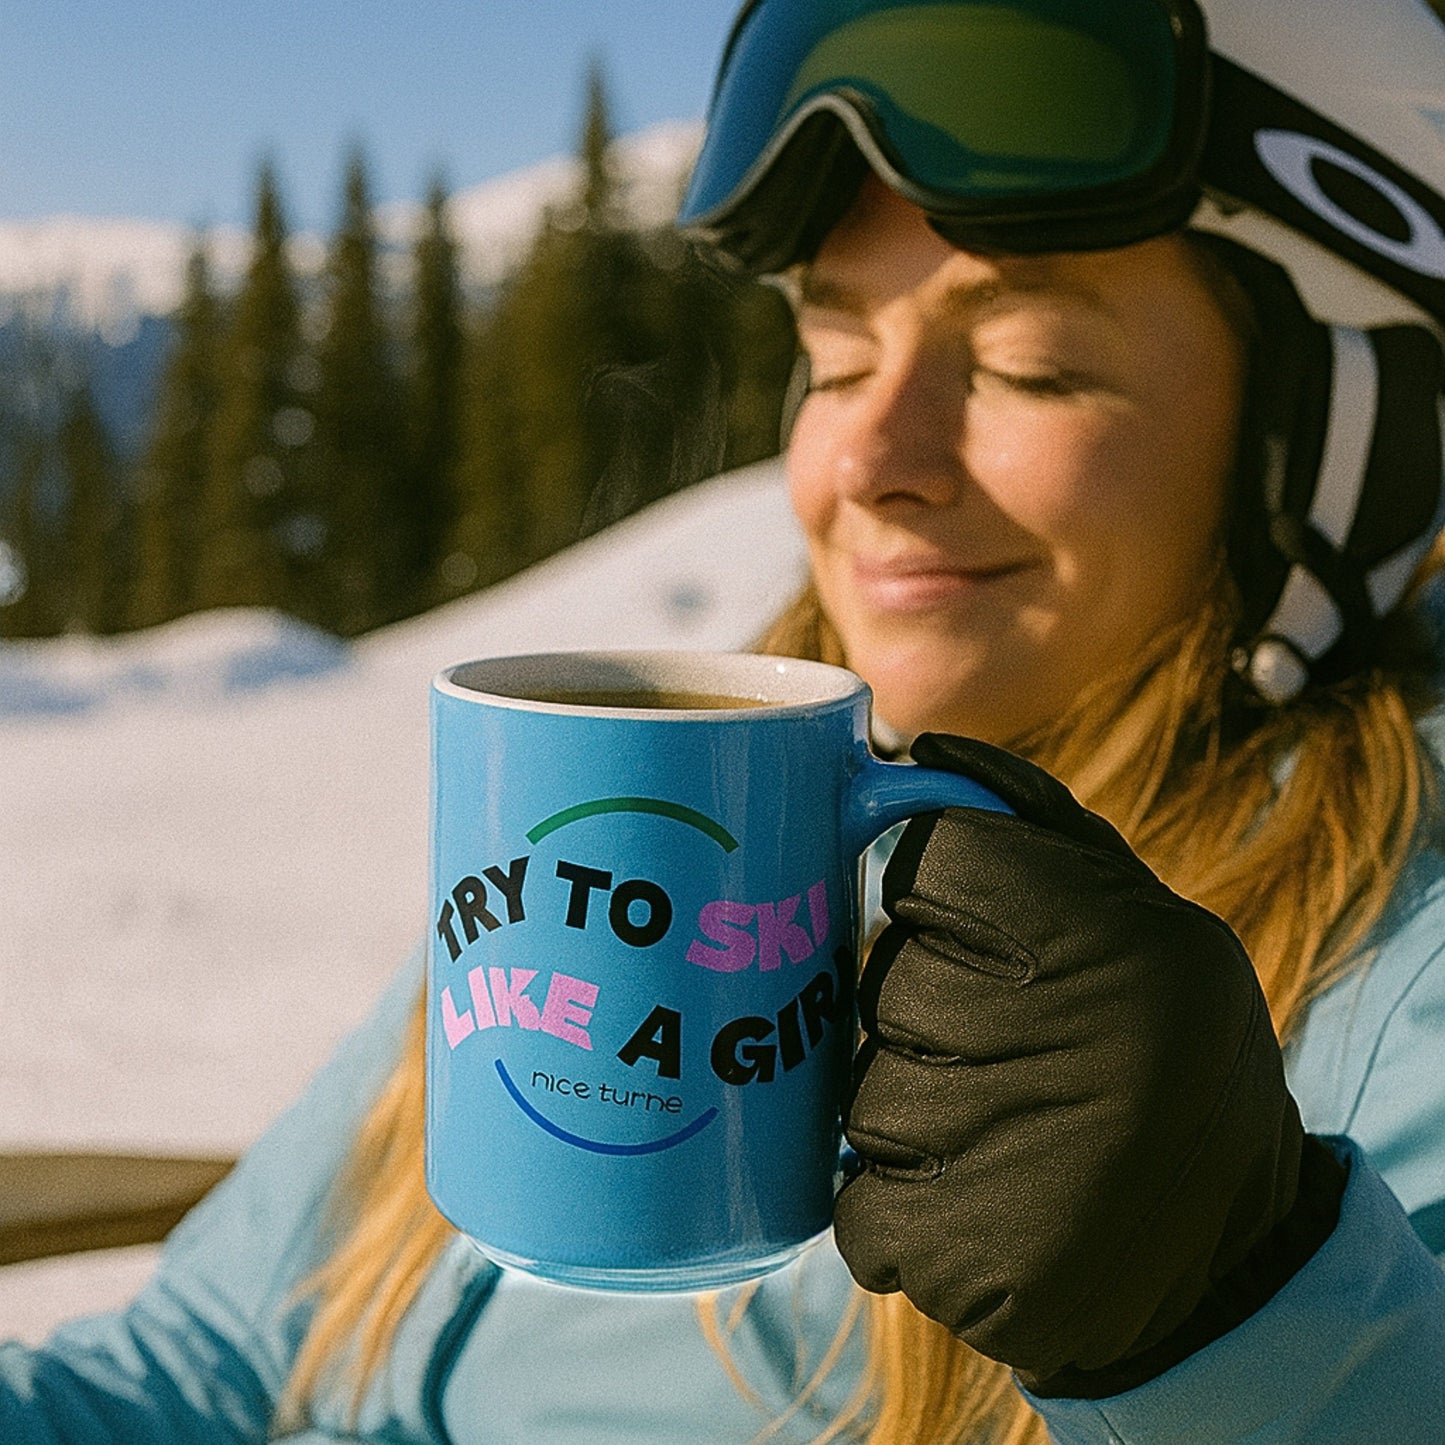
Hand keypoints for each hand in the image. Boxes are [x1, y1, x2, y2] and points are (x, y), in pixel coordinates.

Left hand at [833, 734, 1331, 1393]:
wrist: (1238, 1249)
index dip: (936, 900)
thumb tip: (919, 753)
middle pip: (884, 980)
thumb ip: (1031, 823)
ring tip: (1002, 1135)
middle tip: (1003, 1050)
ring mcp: (1007, 1147)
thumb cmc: (1163, 1044)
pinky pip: (854, 1207)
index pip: (926, 859)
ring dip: (908, 1117)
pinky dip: (895, 1211)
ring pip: (859, 1095)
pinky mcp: (963, 1256)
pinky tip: (979, 1207)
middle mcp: (1066, 1030)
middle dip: (921, 1014)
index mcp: (1110, 931)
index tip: (973, 932)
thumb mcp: (1139, 914)